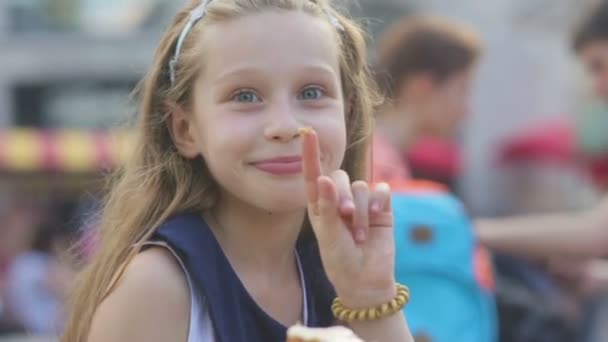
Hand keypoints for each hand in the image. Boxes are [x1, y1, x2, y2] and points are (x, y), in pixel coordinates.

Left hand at [302, 128, 395, 307]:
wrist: (365, 279)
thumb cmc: (340, 259)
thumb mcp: (329, 234)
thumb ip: (327, 206)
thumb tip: (323, 177)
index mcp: (320, 204)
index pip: (313, 175)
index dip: (310, 154)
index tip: (307, 132)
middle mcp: (339, 199)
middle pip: (339, 177)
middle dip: (343, 195)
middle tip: (345, 216)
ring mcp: (361, 202)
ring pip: (361, 186)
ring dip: (361, 209)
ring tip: (360, 234)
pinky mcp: (381, 207)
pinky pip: (381, 190)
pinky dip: (378, 203)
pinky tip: (376, 218)